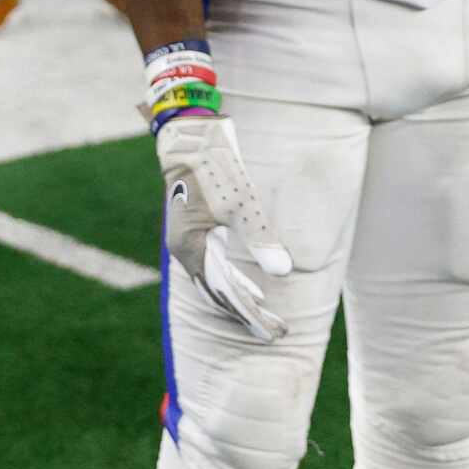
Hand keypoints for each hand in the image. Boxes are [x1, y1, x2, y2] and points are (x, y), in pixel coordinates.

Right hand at [156, 116, 293, 340]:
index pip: (226, 295)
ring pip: (215, 285)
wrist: (188, 136)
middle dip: (249, 316)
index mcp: (191, 248)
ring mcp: (185, 245)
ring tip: (268, 319)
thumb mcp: (243, 201)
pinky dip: (233, 284)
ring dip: (242, 302)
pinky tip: (253, 291)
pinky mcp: (193, 235)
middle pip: (219, 296)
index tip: (275, 332)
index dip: (253, 316)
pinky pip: (213, 270)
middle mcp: (184, 253)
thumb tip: (284, 272)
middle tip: (277, 332)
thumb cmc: (215, 164)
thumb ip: (261, 238)